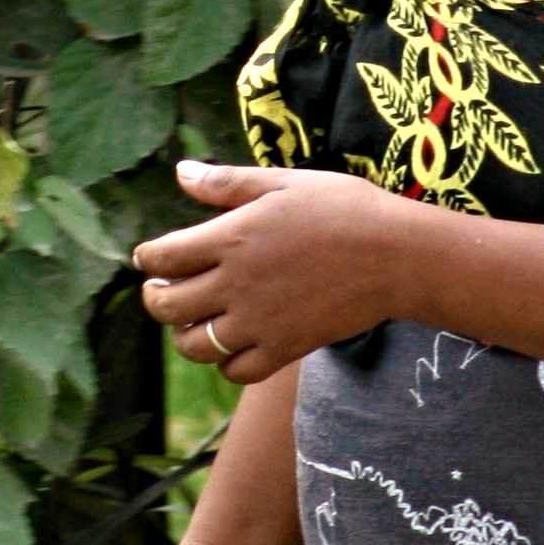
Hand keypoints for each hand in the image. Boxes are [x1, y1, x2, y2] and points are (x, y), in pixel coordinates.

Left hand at [132, 162, 403, 384]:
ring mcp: (260, 322)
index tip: (149, 258)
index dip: (147, 258)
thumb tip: (180, 173)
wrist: (396, 255)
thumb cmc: (343, 207)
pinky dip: (225, 363)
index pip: (163, 256)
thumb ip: (227, 183)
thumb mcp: (283, 182)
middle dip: (155, 298)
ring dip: (185, 334)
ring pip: (195, 345)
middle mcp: (236, 284)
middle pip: (168, 306)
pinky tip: (232, 344)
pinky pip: (236, 371)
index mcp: (231, 237)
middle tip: (162, 289)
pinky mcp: (285, 348)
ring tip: (193, 320)